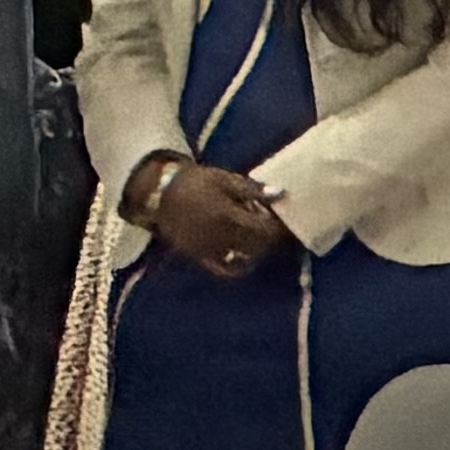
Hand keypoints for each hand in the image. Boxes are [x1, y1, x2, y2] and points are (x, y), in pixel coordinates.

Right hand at [147, 165, 287, 279]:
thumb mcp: (227, 180)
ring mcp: (208, 249)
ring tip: (262, 238)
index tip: (289, 222)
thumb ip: (254, 189)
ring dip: (258, 251)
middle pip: (257, 246)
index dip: (280, 229)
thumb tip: (281, 193)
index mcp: (228, 215)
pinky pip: (222, 269)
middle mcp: (220, 236)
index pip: (265, 230)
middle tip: (278, 230)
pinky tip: (245, 256)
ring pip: (243, 258)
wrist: (160, 193)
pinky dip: (237, 266)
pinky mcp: (197, 256)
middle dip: (272, 239)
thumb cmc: (197, 182)